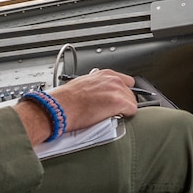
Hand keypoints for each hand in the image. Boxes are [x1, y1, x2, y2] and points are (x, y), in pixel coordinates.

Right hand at [15, 69, 138, 145]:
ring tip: (112, 115)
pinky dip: (127, 116)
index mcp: (104, 74)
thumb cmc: (65, 99)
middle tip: (114, 110)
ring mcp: (116, 90)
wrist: (59, 107)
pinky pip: (132, 110)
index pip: (125, 81)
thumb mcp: (82, 84)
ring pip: (132, 101)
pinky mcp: (118, 102)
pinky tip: (117, 118)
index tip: (119, 99)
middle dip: (124, 101)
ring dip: (125, 109)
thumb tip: (96, 90)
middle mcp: (112, 79)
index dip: (122, 92)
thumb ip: (94, 85)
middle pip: (130, 92)